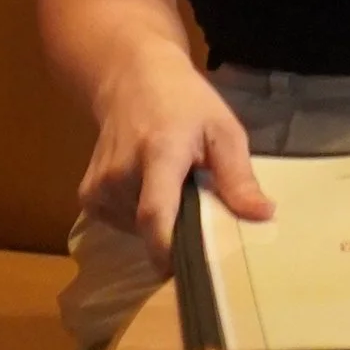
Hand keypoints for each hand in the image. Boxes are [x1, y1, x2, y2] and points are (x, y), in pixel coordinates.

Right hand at [81, 49, 269, 267]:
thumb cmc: (185, 102)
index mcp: (158, 153)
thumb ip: (238, 176)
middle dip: (177, 234)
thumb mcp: (222, 128)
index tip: (192, 271)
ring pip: (136, 230)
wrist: (130, 78)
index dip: (170, 250)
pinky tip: (148, 187)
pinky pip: (120, 224)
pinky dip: (138, 216)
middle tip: (199, 213)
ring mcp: (99, 186)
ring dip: (160, 220)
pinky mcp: (87, 196)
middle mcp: (121, 173)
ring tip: (172, 186)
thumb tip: (262, 216)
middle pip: (150, 228)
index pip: (155, 215)